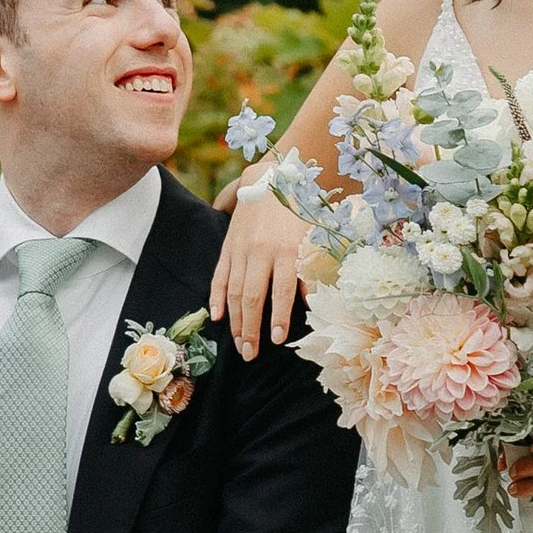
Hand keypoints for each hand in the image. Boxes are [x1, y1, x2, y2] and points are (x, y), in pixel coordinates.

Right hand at [208, 184, 307, 360]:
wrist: (272, 178)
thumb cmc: (300, 212)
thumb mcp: (315, 237)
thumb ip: (314, 269)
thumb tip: (313, 302)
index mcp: (287, 249)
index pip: (282, 290)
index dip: (279, 317)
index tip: (277, 340)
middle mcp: (261, 250)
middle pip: (254, 296)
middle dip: (251, 328)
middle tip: (250, 354)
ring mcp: (241, 249)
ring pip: (235, 291)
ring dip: (236, 321)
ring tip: (239, 344)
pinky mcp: (228, 246)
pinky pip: (219, 275)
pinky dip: (217, 297)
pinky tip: (217, 317)